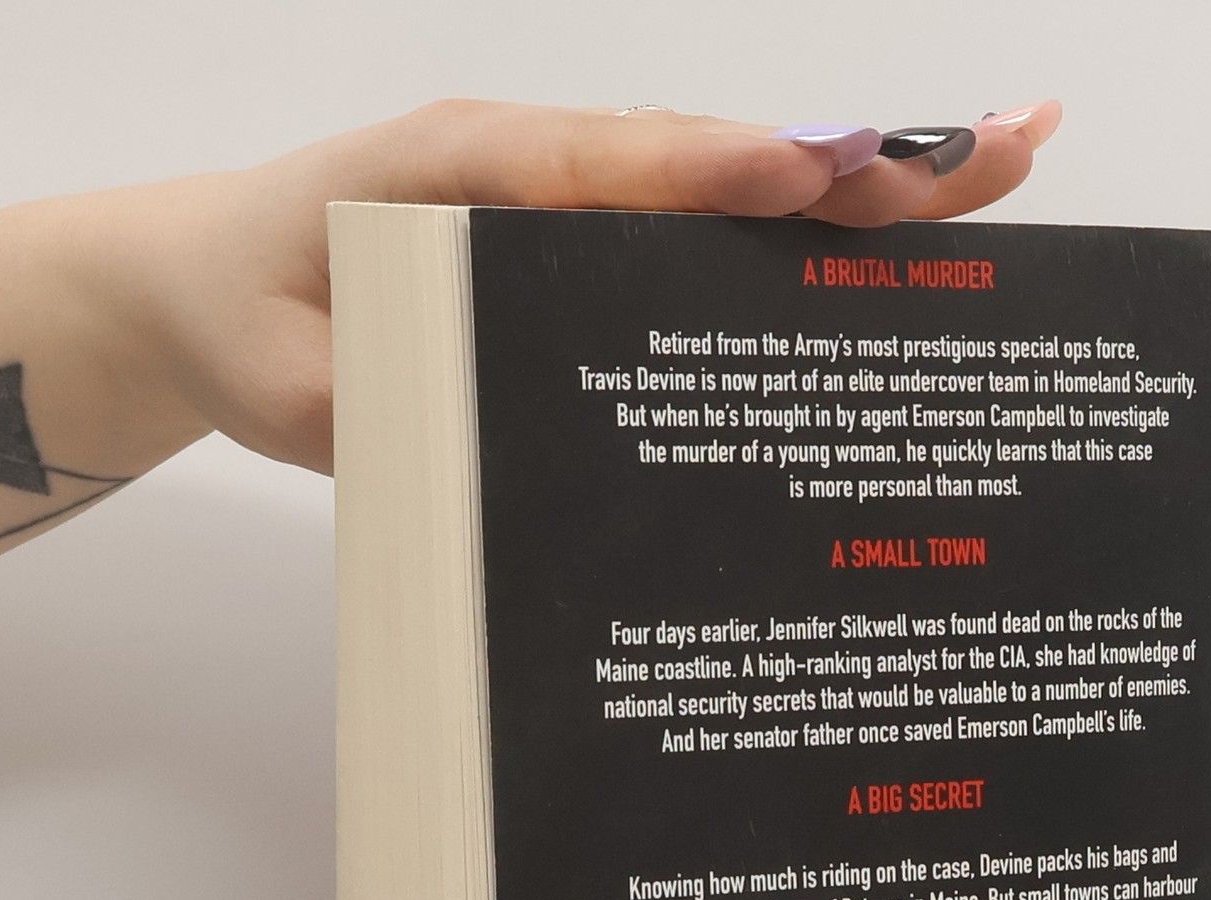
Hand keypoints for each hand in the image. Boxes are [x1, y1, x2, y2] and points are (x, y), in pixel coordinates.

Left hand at [100, 100, 1063, 472]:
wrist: (204, 282)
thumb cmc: (253, 320)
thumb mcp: (296, 390)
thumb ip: (384, 411)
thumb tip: (501, 437)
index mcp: (472, 174)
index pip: (629, 166)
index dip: (742, 174)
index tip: (846, 177)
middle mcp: (545, 169)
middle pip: (724, 159)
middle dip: (865, 165)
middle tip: (1006, 152)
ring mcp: (576, 200)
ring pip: (733, 187)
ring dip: (863, 190)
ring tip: (998, 176)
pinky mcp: (588, 242)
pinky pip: (705, 231)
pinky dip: (802, 237)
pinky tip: (892, 249)